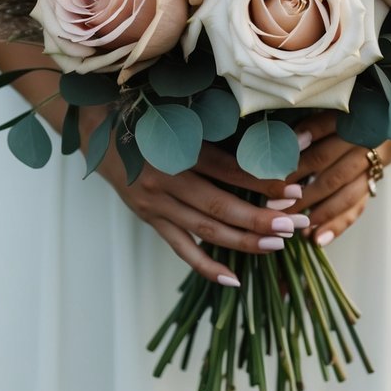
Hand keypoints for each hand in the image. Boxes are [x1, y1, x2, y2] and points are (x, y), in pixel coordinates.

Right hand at [80, 106, 309, 286]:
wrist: (96, 126)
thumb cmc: (146, 112)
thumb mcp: (178, 112)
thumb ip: (215, 127)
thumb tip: (262, 136)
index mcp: (177, 147)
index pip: (228, 170)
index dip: (262, 181)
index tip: (294, 189)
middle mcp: (166, 179)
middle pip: (220, 205)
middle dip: (261, 218)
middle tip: (294, 225)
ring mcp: (156, 203)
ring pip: (205, 229)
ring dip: (243, 241)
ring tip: (276, 246)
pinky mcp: (150, 218)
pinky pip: (181, 248)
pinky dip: (206, 265)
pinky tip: (233, 279)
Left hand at [283, 112, 390, 246]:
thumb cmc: (350, 109)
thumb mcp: (333, 105)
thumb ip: (309, 120)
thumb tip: (276, 138)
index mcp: (353, 114)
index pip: (323, 128)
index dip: (299, 145)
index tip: (276, 163)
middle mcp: (366, 139)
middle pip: (330, 166)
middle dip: (300, 187)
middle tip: (274, 204)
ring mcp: (373, 163)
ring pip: (344, 191)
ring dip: (317, 211)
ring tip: (292, 224)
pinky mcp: (375, 180)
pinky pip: (357, 206)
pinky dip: (337, 225)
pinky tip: (316, 239)